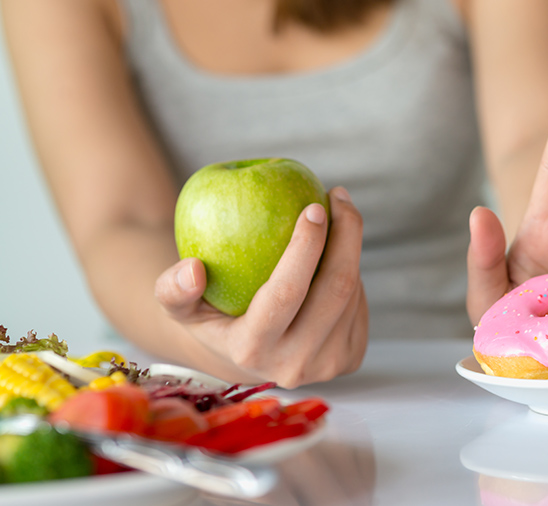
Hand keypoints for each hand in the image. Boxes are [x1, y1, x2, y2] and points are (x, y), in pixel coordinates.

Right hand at [155, 187, 367, 387]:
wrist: (247, 356)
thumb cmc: (211, 315)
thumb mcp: (180, 306)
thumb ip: (172, 289)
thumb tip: (192, 269)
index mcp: (251, 351)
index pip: (286, 293)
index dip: (306, 247)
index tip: (314, 207)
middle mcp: (294, 365)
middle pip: (335, 290)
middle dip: (346, 235)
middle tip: (338, 197)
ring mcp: (327, 366)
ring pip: (352, 293)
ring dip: (350, 247)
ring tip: (338, 215)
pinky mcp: (351, 358)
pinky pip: (360, 304)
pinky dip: (352, 270)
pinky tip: (339, 249)